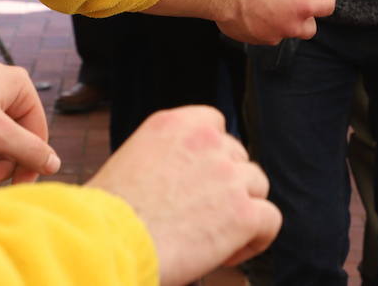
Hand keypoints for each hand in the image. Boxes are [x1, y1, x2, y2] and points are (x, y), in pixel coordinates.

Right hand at [87, 106, 280, 285]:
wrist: (107, 242)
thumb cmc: (106, 216)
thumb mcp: (132, 162)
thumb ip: (166, 159)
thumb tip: (184, 180)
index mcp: (175, 123)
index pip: (215, 125)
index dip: (212, 156)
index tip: (197, 183)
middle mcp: (206, 141)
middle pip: (238, 158)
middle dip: (225, 185)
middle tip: (200, 217)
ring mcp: (228, 175)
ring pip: (257, 186)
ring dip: (241, 209)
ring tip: (213, 239)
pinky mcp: (243, 212)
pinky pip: (271, 220)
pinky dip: (257, 239)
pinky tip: (228, 254)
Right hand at [218, 0, 334, 44]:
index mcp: (301, 6)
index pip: (327, 7)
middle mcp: (290, 26)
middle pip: (309, 29)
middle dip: (308, 19)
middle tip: (299, 5)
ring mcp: (273, 36)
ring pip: (285, 32)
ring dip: (284, 22)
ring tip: (272, 7)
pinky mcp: (255, 40)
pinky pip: (264, 35)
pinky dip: (263, 26)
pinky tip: (253, 12)